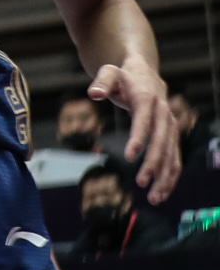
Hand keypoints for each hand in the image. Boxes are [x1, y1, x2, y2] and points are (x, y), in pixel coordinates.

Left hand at [89, 57, 179, 200]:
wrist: (146, 76)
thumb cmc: (123, 77)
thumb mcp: (110, 72)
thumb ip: (101, 82)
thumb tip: (93, 93)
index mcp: (147, 100)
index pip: (143, 122)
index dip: (138, 139)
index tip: (129, 156)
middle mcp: (164, 115)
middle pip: (161, 143)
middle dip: (153, 164)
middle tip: (140, 182)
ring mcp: (171, 128)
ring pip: (172, 156)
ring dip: (165, 177)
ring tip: (154, 197)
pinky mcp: (173, 137)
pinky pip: (175, 160)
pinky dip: (170, 177)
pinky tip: (161, 193)